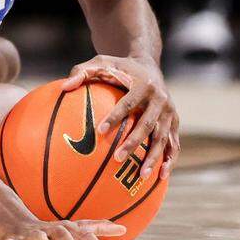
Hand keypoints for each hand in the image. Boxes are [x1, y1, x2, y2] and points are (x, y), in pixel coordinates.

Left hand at [63, 55, 179, 178]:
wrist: (148, 66)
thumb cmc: (119, 67)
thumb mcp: (100, 63)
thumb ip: (81, 72)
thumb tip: (64, 87)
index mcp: (143, 85)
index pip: (128, 103)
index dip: (115, 117)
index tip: (99, 131)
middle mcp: (160, 100)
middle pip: (147, 124)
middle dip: (133, 143)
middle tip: (117, 159)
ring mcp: (170, 113)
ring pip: (162, 138)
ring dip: (153, 157)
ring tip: (141, 176)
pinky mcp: (175, 123)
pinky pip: (174, 144)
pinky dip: (169, 160)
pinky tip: (161, 176)